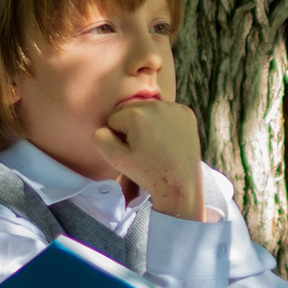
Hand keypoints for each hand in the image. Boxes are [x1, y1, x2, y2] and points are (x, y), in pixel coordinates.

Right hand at [93, 99, 203, 219]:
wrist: (181, 183)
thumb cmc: (147, 173)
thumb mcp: (116, 159)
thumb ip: (100, 138)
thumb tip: (103, 127)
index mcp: (136, 114)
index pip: (114, 119)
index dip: (119, 137)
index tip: (133, 151)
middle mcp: (156, 104)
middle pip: (131, 111)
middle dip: (132, 127)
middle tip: (144, 149)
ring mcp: (174, 107)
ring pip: (148, 110)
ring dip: (147, 123)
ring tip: (156, 145)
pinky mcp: (187, 113)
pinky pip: (165, 112)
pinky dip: (164, 122)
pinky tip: (168, 139)